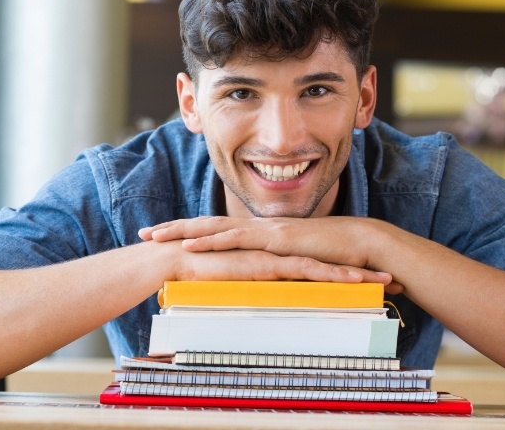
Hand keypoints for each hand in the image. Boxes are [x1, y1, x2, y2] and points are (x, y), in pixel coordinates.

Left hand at [140, 217, 403, 293]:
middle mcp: (257, 228)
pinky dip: (211, 241)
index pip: (218, 232)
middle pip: (207, 225)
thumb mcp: (296, 265)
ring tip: (155, 235)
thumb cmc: (331, 256)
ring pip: (215, 228)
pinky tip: (189, 245)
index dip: (190, 233)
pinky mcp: (275, 239)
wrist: (359, 244)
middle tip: (145, 232)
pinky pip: (237, 239)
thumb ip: (278, 269)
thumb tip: (262, 281)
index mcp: (259, 234)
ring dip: (182, 231)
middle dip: (174, 228)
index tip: (165, 237)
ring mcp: (265, 231)